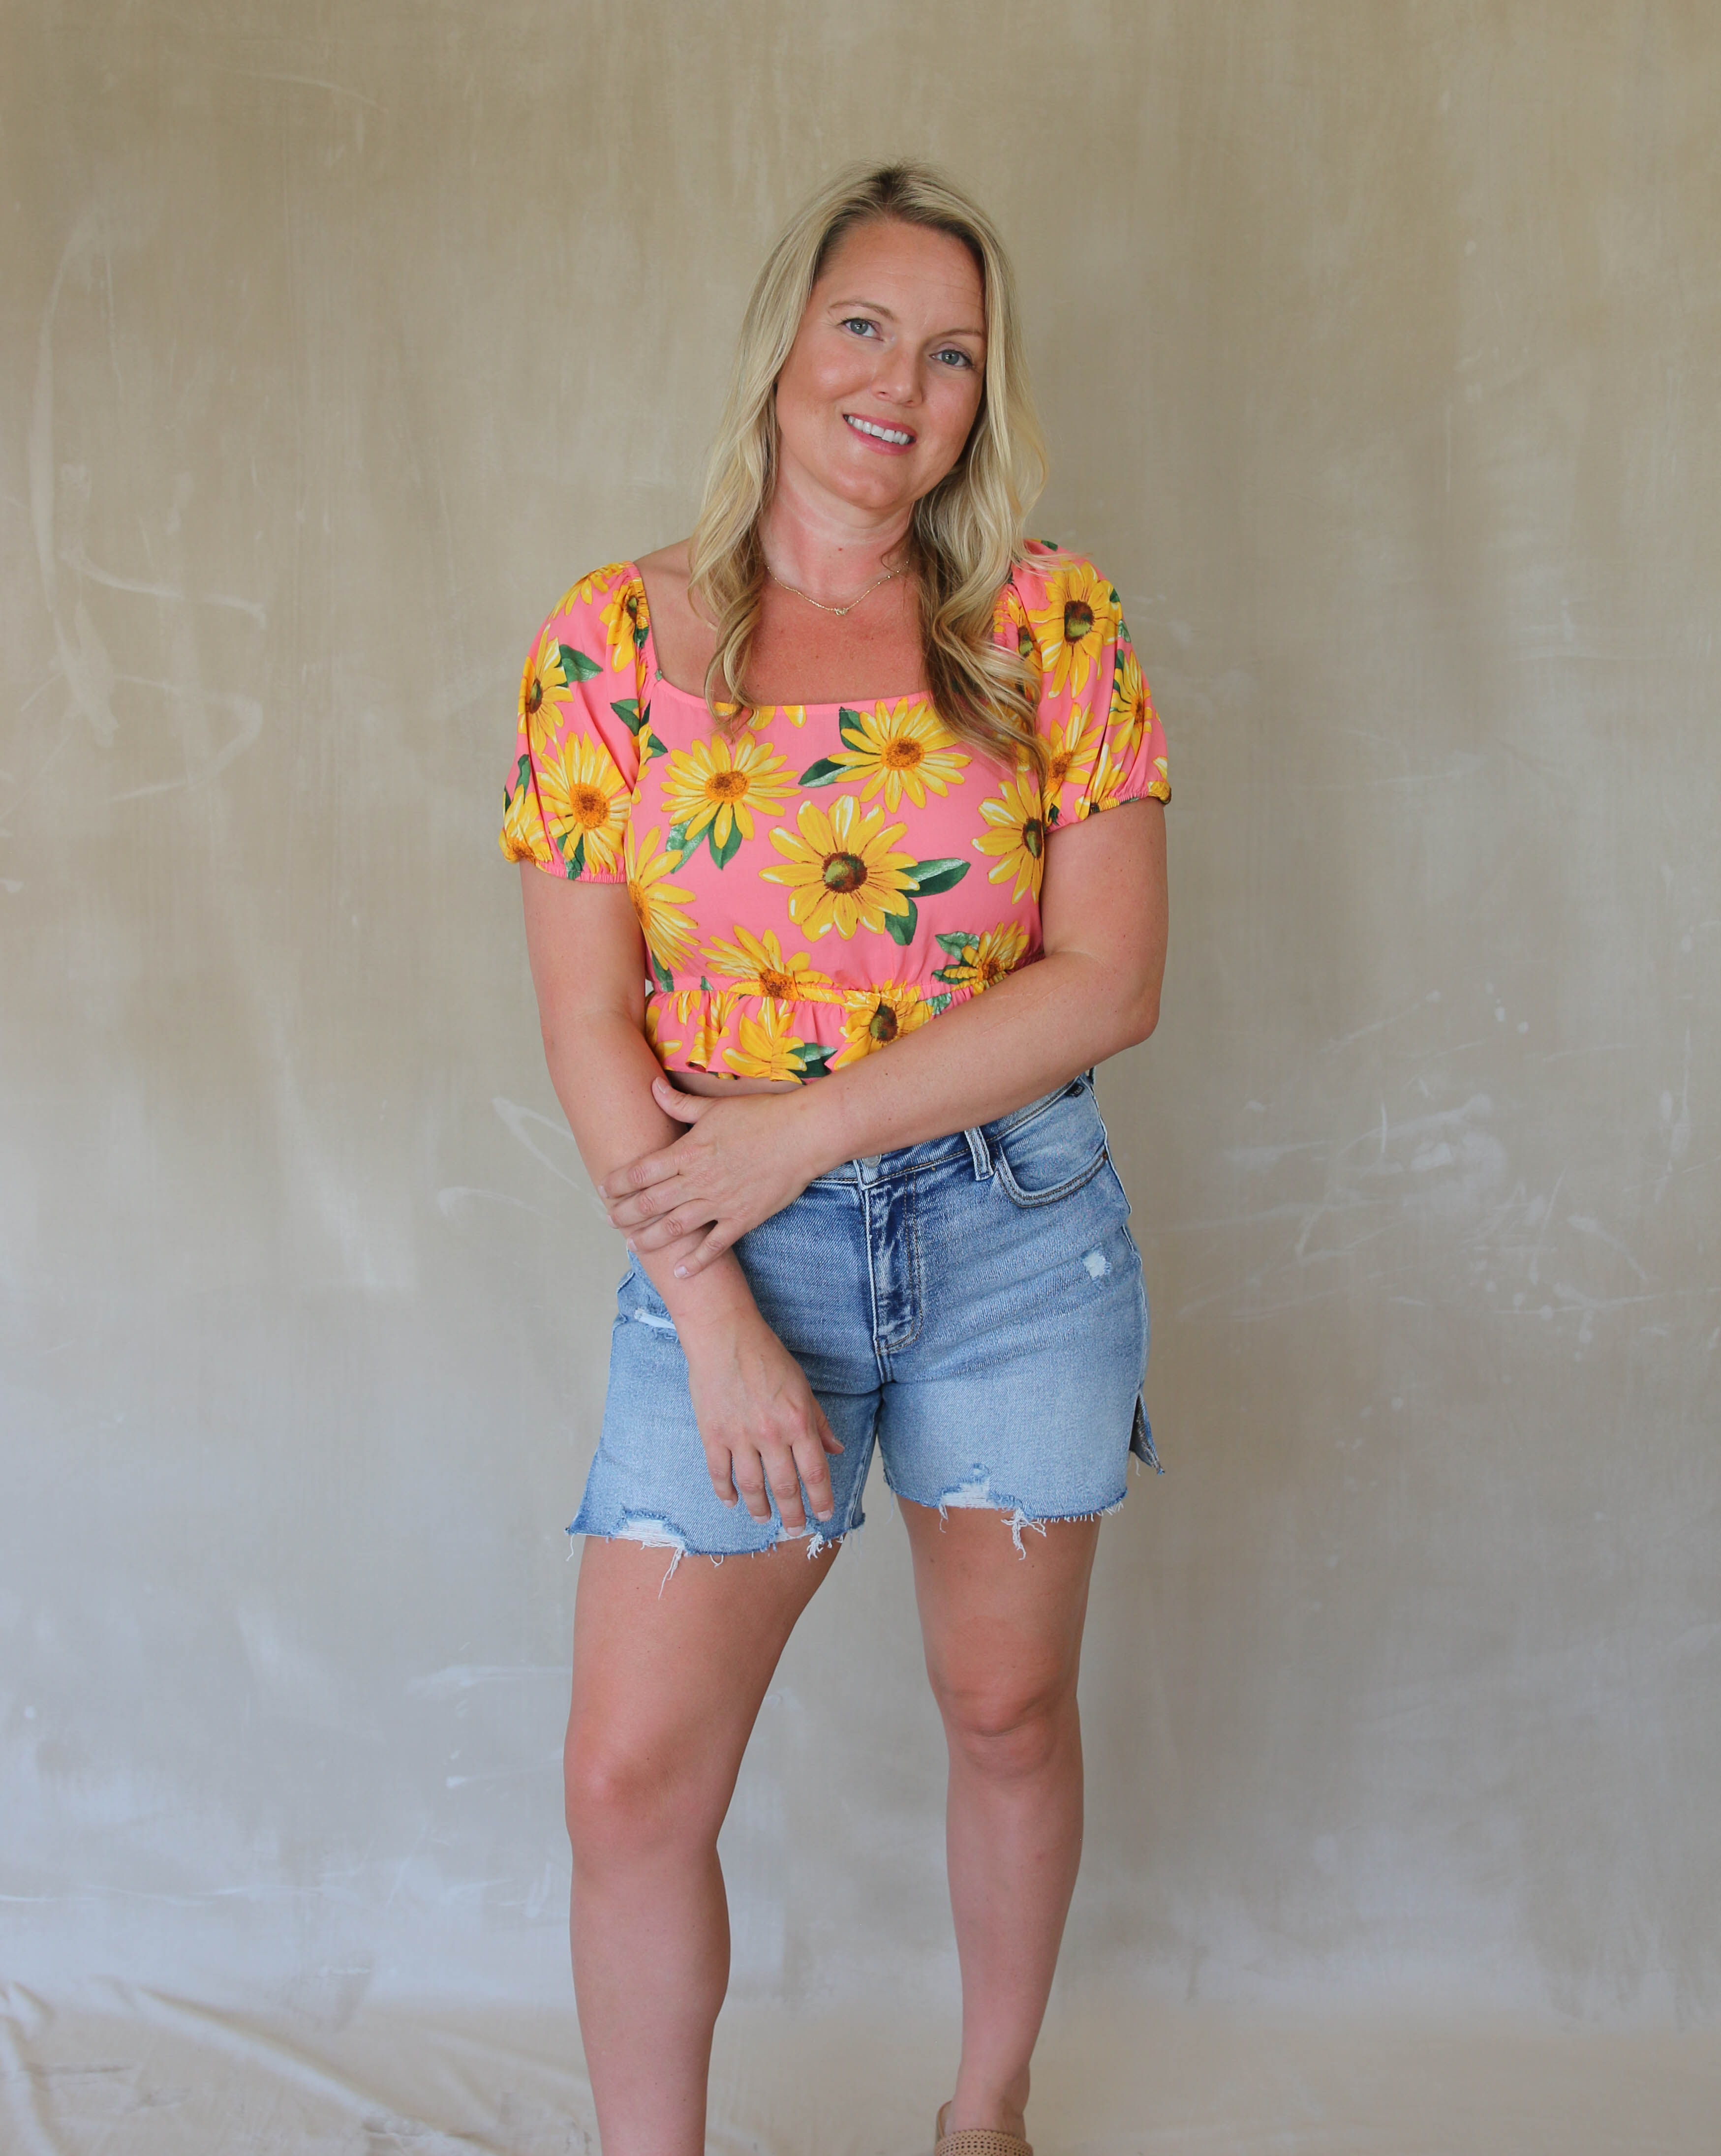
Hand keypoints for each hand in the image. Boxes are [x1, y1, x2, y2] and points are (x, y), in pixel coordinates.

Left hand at [600, 1079, 823, 1276]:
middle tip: (609, 1221)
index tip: (605, 1189)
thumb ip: (679, 1103)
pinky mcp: (742, 1219)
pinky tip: (680, 1271)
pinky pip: (714, 1246)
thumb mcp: (715, 1107)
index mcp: (688, 1153)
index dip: (618, 1182)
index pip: (641, 1171)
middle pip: (649, 1203)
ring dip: (649, 1239)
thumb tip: (652, 1087)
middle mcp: (698, 1181)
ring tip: (633, 1246)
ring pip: (674, 1227)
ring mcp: (719, 1203)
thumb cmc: (760, 1116)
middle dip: (624, 1214)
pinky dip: (696, 1261)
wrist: (802, 1135)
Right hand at [680, 1302, 841, 1529]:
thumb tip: (836, 1448)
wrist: (725, 1336)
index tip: (824, 1515)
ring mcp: (740, 1437)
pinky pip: (719, 1473)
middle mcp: (771, 1434)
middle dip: (793, 1513)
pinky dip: (725, 1492)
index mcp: (798, 1421)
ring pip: (752, 1486)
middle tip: (796, 1529)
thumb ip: (819, 1421)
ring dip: (760, 1508)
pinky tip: (731, 1502)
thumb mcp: (803, 1386)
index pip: (815, 1472)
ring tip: (765, 1519)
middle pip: (785, 1486)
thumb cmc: (766, 1356)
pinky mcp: (713, 1434)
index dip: (821, 1499)